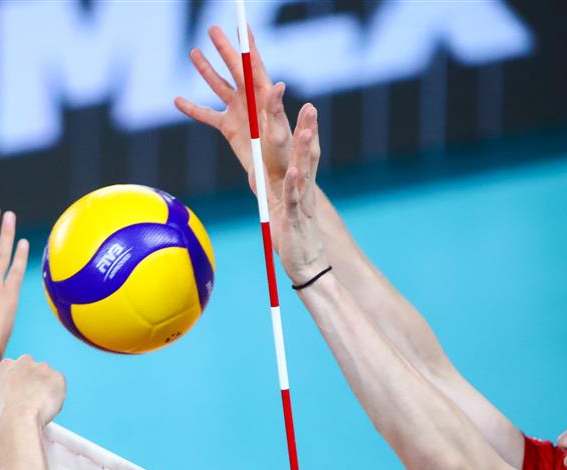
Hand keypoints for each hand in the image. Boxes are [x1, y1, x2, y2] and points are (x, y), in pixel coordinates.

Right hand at [0, 356, 64, 427]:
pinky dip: (57, 395)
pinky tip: (49, 406)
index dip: (19, 383)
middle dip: (33, 382)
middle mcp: (25, 361)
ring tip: (40, 406)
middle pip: (33, 370)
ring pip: (47, 377)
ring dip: (45, 388)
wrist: (16, 420)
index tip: (20, 394)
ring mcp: (43, 368)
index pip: (16, 369)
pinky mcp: (57, 377)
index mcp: (6, 365)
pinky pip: (59, 385)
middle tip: (31, 400)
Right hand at [174, 26, 291, 203]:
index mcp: (264, 96)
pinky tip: (178, 101)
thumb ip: (276, 109)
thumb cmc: (283, 158)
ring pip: (218, 86)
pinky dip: (192, 108)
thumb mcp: (279, 133)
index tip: (242, 25)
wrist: (273, 181)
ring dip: (206, 70)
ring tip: (193, 52)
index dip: (248, 44)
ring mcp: (238, 112)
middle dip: (224, 48)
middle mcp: (250, 100)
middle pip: (235, 68)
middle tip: (212, 29)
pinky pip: (206, 115)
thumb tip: (277, 85)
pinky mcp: (228, 128)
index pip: (254, 64)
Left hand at [271, 104, 329, 285]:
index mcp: (301, 186)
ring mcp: (302, 203)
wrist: (307, 265)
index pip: (305, 154)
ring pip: (304, 172)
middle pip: (308, 156)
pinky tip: (293, 171)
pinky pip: (294, 200)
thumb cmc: (293, 237)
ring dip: (304, 151)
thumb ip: (269, 189)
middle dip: (309, 130)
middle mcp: (305, 190)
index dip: (305, 130)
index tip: (306, 107)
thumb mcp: (278, 209)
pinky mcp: (295, 219)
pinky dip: (293, 185)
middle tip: (311, 106)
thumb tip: (255, 173)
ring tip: (305, 130)